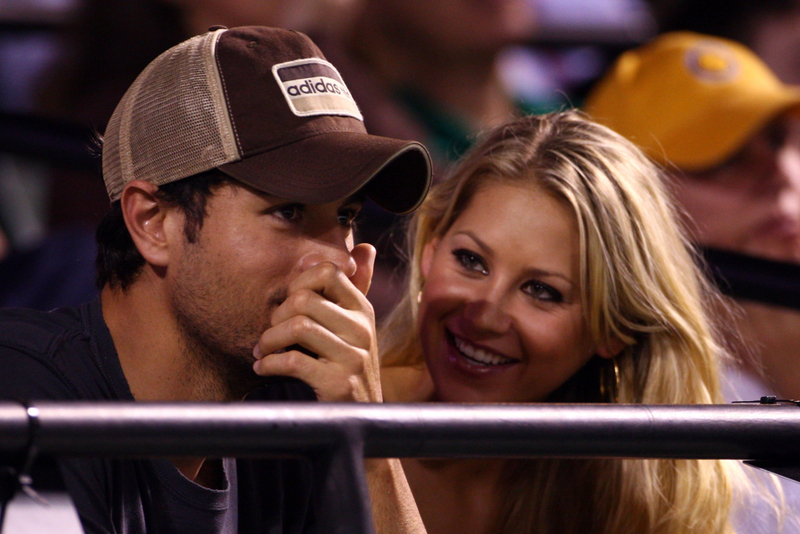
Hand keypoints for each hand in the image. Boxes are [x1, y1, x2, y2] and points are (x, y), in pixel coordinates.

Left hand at [252, 244, 381, 401]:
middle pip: (305, 298)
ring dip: (269, 340)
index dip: (298, 282)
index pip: (328, 271)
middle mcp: (363, 329)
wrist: (359, 422)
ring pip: (298, 326)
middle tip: (269, 334)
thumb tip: (365, 247)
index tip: (287, 303)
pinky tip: (263, 369)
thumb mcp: (355, 328)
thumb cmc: (347, 369)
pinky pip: (293, 360)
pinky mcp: (340, 383)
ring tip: (263, 351)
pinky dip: (269, 364)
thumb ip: (354, 289)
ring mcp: (354, 357)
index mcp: (363, 310)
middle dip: (277, 315)